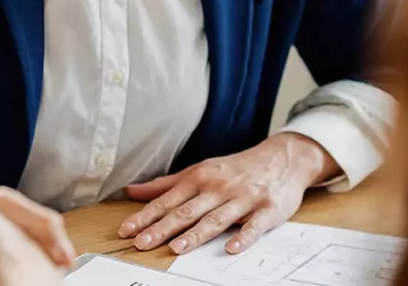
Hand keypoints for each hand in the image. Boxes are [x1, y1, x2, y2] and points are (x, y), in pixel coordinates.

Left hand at [118, 134, 338, 255]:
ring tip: (176, 248)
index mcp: (199, 178)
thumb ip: (164, 185)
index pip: (167, 201)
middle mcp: (217, 188)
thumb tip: (131, 191)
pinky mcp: (267, 209)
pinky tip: (231, 248)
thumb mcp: (198, 171)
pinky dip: (243, 237)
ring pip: (215, 219)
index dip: (145, 216)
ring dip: (195, 234)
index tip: (126, 230)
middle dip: (162, 228)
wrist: (280, 158)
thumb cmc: (234, 169)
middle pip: (186, 211)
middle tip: (141, 243)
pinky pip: (254, 226)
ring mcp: (242, 198)